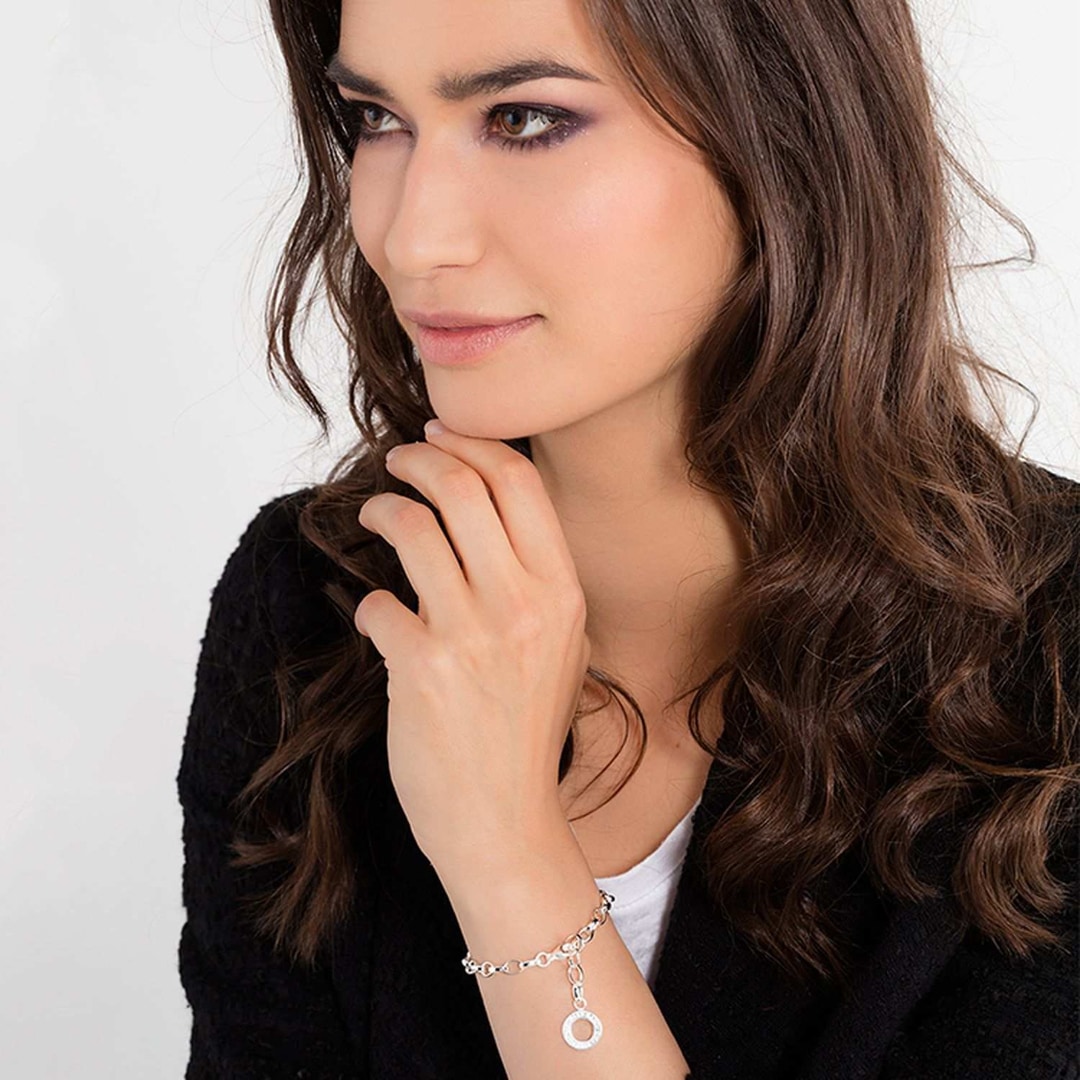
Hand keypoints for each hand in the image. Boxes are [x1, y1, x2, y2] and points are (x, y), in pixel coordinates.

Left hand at [355, 421, 590, 876]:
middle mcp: (523, 605)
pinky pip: (377, 604)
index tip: (442, 437)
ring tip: (375, 515)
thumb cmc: (526, 734)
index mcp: (563, 593)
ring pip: (412, 527)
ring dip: (383, 510)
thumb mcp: (559, 649)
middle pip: (464, 486)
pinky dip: (368, 603)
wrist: (505, 824)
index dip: (472, 446)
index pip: (519, 483)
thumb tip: (479, 518)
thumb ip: (532, 583)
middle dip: (420, 457)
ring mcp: (471, 636)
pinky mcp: (420, 669)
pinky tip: (376, 617)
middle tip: (399, 460)